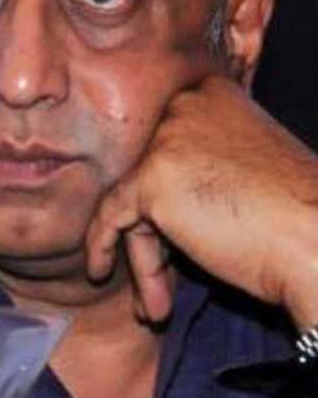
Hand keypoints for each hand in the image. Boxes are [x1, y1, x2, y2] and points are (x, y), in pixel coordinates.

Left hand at [85, 76, 317, 324]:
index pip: (165, 142)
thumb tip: (156, 190)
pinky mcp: (152, 177)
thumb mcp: (248, 166)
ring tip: (152, 301)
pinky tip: (101, 272)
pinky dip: (102, 246)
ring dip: (141, 253)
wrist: (317, 245)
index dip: (164, 193)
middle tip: (159, 270)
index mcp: (214, 95)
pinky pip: (110, 215)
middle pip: (146, 171)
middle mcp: (187, 106)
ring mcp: (167, 140)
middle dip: (152, 228)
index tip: (165, 231)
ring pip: (131, 198)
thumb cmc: (294, 216)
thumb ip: (204, 160)